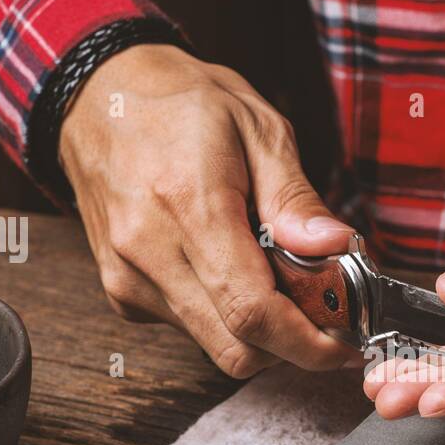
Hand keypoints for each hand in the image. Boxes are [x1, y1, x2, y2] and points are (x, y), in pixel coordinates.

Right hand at [59, 44, 357, 376]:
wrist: (98, 95)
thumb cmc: (179, 102)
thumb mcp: (257, 128)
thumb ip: (295, 199)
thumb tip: (335, 247)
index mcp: (189, 207)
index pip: (254, 313)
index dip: (309, 344)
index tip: (346, 344)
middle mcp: (149, 254)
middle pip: (237, 349)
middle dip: (292, 346)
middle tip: (325, 314)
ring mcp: (129, 279)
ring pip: (216, 345)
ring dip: (260, 330)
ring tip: (276, 276)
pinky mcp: (123, 291)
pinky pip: (191, 328)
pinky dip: (226, 316)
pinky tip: (233, 269)